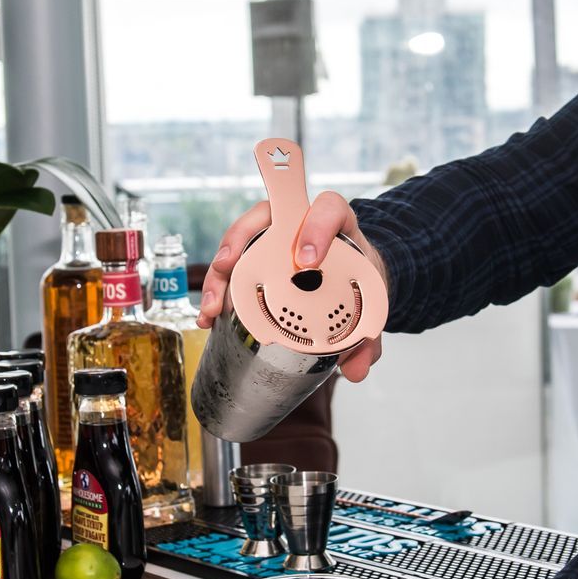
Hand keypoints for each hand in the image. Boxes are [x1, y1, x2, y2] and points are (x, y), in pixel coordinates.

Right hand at [196, 190, 386, 381]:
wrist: (351, 283)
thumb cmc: (357, 284)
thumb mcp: (369, 308)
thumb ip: (369, 339)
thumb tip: (356, 370)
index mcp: (337, 226)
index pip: (327, 208)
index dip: (317, 225)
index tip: (308, 259)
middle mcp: (298, 225)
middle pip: (263, 217)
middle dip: (239, 239)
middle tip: (227, 268)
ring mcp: (272, 240)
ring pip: (239, 243)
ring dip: (218, 274)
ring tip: (211, 307)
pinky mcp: (254, 260)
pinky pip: (230, 268)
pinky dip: (216, 292)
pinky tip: (208, 319)